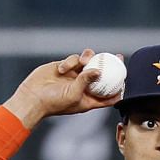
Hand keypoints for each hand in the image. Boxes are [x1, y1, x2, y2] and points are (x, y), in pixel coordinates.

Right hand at [3, 50, 123, 129]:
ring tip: (82, 61)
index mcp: (89, 98)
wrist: (33, 97)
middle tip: (118, 57)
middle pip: (102, 74)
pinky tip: (62, 69)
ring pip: (88, 62)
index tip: (126, 77)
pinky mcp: (64, 67)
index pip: (108, 93)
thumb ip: (86, 81)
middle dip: (110, 65)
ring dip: (87, 59)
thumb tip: (99, 70)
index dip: (118, 86)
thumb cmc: (54, 103)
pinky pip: (73, 59)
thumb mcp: (74, 94)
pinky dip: (70, 61)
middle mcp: (83, 86)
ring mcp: (74, 76)